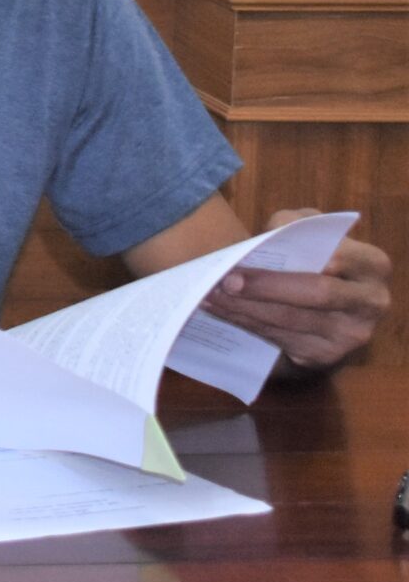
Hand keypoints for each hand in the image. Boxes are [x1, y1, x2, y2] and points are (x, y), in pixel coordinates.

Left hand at [200, 208, 391, 371]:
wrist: (324, 306)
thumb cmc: (313, 260)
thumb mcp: (310, 234)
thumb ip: (294, 224)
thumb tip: (270, 233)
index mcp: (372, 265)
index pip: (337, 258)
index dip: (299, 257)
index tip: (258, 253)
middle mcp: (371, 303)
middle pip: (316, 294)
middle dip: (265, 287)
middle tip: (225, 281)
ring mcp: (350, 335)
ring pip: (291, 320)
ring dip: (245, 308)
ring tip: (210, 294)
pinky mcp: (325, 356)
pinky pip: (280, 339)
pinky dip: (246, 323)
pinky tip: (220, 311)